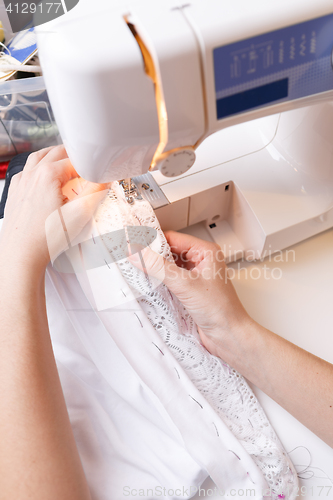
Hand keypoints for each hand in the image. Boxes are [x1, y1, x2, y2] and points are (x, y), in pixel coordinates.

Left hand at [0, 145, 108, 274]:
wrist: (21, 254)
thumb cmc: (45, 237)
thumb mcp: (80, 213)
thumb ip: (95, 192)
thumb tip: (104, 179)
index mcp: (47, 174)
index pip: (75, 160)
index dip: (89, 165)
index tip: (98, 173)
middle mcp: (32, 174)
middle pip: (56, 153)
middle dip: (73, 156)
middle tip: (86, 165)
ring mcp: (21, 183)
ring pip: (38, 158)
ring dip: (54, 157)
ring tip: (67, 164)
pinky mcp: (15, 193)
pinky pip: (26, 171)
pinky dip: (38, 168)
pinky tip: (45, 178)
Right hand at [130, 230, 251, 358]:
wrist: (229, 335)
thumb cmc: (221, 310)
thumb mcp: (185, 285)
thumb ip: (159, 267)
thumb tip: (138, 253)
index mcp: (206, 252)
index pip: (173, 238)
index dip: (152, 241)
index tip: (133, 244)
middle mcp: (201, 261)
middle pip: (169, 252)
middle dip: (152, 256)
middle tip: (132, 258)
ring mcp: (195, 276)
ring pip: (168, 267)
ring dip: (155, 270)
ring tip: (138, 271)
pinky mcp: (190, 290)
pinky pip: (170, 280)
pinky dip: (159, 282)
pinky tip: (149, 285)